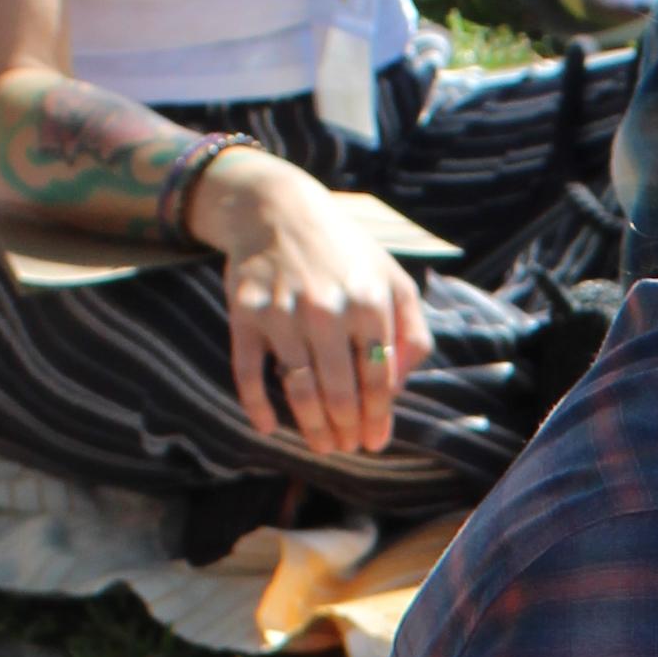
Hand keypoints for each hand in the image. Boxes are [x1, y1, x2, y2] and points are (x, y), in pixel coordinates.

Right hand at [198, 149, 433, 463]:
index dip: (378, 418)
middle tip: (347, 447)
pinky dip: (256, 405)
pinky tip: (268, 427)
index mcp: (369, 302)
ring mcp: (283, 312)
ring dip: (311, 427)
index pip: (379, 379)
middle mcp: (326, 309)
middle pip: (340, 391)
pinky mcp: (246, 314)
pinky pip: (249, 371)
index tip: (375, 442)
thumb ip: (411, 331)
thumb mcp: (392, 279)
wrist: (278, 209)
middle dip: (346, 430)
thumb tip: (401, 386)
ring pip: (299, 389)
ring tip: (321, 446)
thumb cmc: (344, 252)